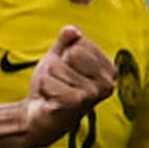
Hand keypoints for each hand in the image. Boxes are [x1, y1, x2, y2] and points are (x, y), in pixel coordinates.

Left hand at [21, 26, 115, 145]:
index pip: (80, 41)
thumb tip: (72, 30)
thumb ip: (66, 41)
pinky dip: (45, 88)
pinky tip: (51, 100)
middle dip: (58, 66)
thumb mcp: (59, 58)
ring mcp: (94, 94)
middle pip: (72, 52)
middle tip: (60, 84)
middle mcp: (108, 83)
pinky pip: (50, 80)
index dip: (66, 54)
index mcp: (110, 70)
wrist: (38, 117)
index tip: (67, 72)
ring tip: (55, 92)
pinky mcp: (76, 103)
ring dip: (49, 79)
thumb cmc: (53, 87)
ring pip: (58, 66)